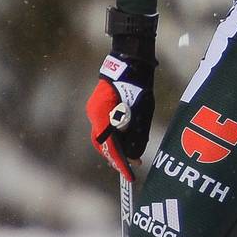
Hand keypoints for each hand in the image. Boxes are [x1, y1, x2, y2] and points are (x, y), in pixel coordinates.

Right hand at [86, 9, 156, 179]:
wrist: (130, 62)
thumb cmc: (138, 86)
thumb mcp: (142, 113)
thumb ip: (136, 135)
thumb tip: (134, 156)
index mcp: (103, 115)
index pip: (110, 145)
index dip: (120, 162)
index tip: (129, 174)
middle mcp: (94, 114)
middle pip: (102, 144)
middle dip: (115, 157)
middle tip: (129, 168)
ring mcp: (93, 110)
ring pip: (101, 137)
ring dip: (114, 148)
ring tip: (128, 157)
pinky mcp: (97, 107)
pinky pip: (103, 128)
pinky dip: (112, 137)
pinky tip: (123, 142)